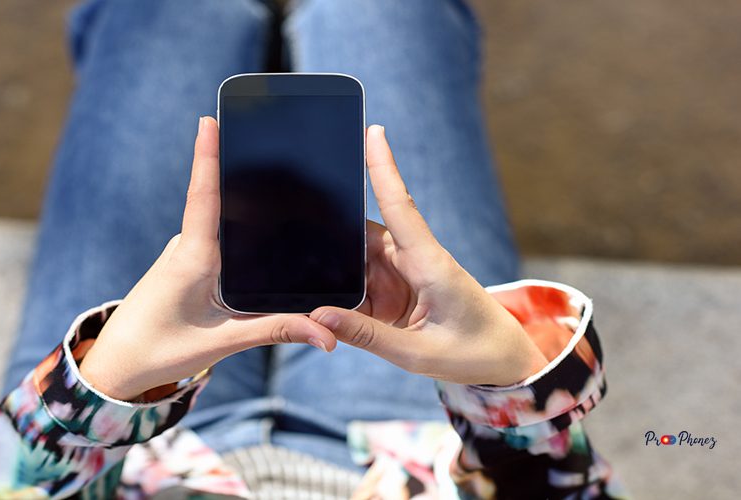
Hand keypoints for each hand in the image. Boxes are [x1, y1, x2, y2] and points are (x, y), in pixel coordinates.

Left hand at [79, 117, 336, 400]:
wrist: (117, 365)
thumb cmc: (160, 352)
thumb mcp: (222, 343)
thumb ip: (274, 330)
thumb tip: (327, 333)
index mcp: (191, 259)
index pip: (202, 198)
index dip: (207, 157)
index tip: (209, 120)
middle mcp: (187, 247)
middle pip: (221, 202)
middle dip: (250, 176)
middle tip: (288, 150)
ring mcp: (186, 252)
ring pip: (224, 223)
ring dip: (250, 210)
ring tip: (293, 192)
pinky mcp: (188, 263)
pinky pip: (219, 240)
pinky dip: (242, 234)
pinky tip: (268, 239)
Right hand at [311, 126, 546, 385]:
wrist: (504, 362)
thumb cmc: (473, 354)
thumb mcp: (418, 354)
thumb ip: (367, 336)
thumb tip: (319, 316)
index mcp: (430, 265)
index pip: (401, 207)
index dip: (384, 169)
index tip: (374, 132)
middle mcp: (415, 260)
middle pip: (362, 233)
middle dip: (329, 229)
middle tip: (290, 225)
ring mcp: (404, 273)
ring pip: (355, 258)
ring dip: (332, 267)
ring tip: (299, 275)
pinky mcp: (396, 289)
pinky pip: (359, 282)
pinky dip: (341, 290)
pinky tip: (322, 298)